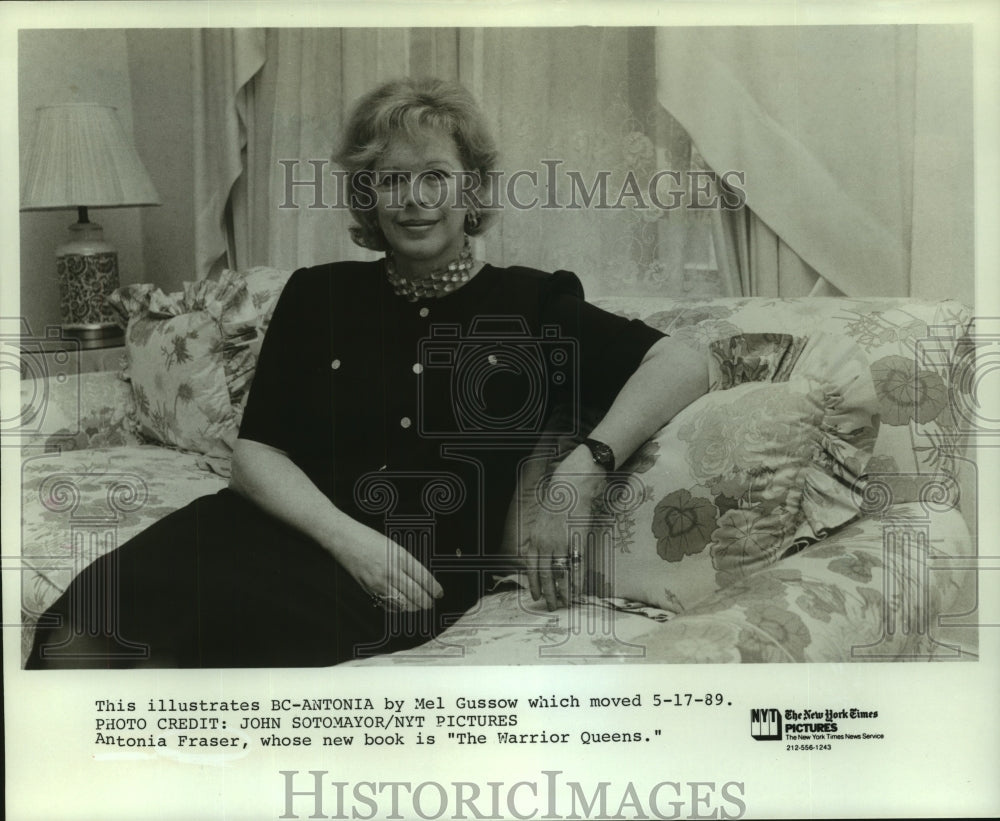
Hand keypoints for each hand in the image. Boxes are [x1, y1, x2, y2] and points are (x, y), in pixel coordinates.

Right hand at [330, 523, 443, 610]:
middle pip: (415, 594)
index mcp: (400, 557)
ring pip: (403, 603)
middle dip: (426, 601)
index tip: (439, 593)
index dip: (434, 589)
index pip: (423, 578)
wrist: (344, 540)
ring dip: (414, 607)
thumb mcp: (394, 546)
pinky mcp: (369, 590)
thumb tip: (422, 579)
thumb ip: (407, 562)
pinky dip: (398, 608)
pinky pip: (387, 605)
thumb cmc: (369, 538)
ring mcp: (379, 582)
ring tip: (420, 606)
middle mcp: (391, 571)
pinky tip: (403, 606)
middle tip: (431, 603)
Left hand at [525, 447, 604, 610]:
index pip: (532, 568)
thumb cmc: (558, 502)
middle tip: (550, 606)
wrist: (571, 486)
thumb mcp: (542, 521)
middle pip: (545, 575)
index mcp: (535, 539)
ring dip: (562, 592)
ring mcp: (561, 544)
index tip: (535, 595)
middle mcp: (546, 544)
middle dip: (547, 593)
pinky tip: (577, 592)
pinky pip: (575, 567)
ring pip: (560, 574)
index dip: (534, 583)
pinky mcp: (576, 542)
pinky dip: (576, 581)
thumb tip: (538, 556)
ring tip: (564, 604)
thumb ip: (539, 539)